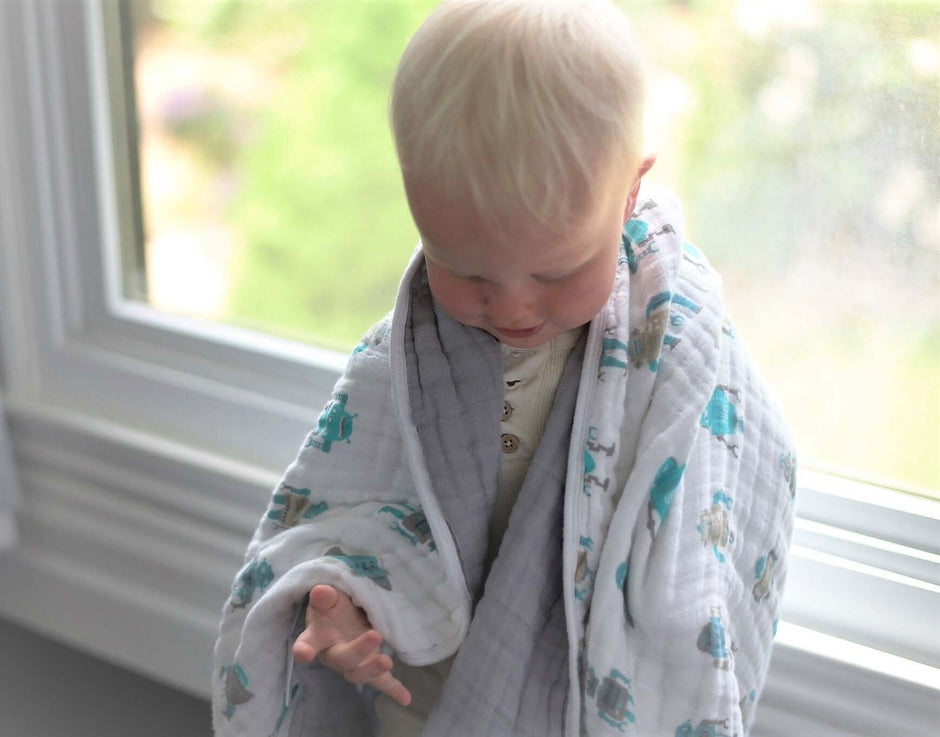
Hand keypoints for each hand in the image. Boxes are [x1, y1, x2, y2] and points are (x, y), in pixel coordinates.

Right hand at [292, 584, 411, 706]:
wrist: (345, 617)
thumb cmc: (333, 608)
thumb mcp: (330, 597)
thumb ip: (325, 597)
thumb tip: (320, 591)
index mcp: (318, 637)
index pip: (307, 643)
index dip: (305, 650)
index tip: (304, 654)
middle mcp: (333, 654)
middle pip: (343, 658)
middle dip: (358, 650)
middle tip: (374, 635)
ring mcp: (354, 663)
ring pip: (359, 673)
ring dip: (373, 669)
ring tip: (387, 661)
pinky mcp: (370, 666)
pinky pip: (381, 681)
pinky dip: (393, 689)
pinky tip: (405, 699)